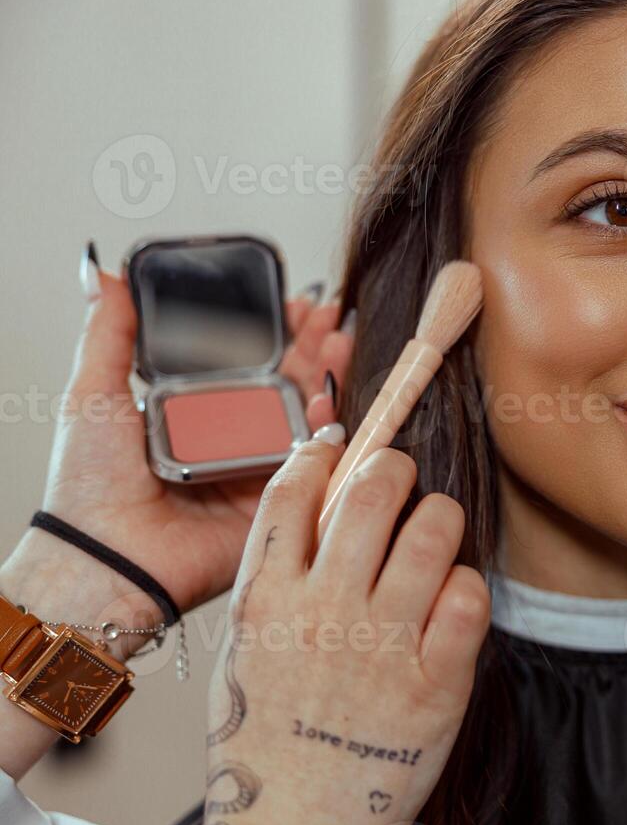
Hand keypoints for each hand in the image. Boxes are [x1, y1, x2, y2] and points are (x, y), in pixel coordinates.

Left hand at [0, 254, 352, 647]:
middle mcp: (232, 436)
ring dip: (328, 374)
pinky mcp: (278, 496)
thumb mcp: (94, 393)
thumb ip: (109, 333)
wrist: (107, 551)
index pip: (246, 360)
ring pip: (306, 412)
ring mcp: (259, 466)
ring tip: (338, 340)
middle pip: (285, 380)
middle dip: (312, 343)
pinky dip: (327, 427)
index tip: (292, 301)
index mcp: (194, 410)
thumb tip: (101, 273)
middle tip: (328, 311)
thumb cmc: (90, 484)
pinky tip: (326, 396)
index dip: (273, 330)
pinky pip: (313, 458)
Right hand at [146, 437, 491, 824]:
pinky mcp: (438, 681)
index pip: (293, 493)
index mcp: (265, 601)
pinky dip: (466, 585)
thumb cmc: (270, 740)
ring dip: (439, 518)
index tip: (339, 448)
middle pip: (372, 492)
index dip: (322, 455)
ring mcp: (383, 645)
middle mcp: (324, 613)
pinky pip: (471, 593)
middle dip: (394, 469)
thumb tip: (314, 500)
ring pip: (434, 529)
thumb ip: (276, 578)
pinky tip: (451, 601)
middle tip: (401, 482)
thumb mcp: (247, 651)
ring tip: (433, 535)